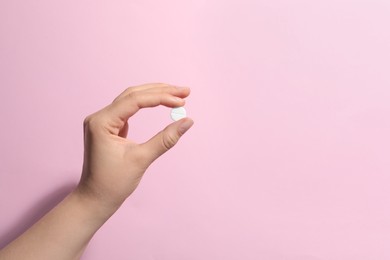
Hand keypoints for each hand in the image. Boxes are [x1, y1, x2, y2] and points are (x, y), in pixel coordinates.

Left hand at [76, 83, 193, 210]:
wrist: (95, 199)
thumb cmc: (113, 183)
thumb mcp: (142, 159)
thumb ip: (165, 139)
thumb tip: (187, 121)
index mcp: (101, 122)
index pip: (135, 100)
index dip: (161, 98)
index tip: (182, 101)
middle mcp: (99, 117)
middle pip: (133, 94)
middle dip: (160, 91)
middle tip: (185, 91)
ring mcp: (102, 121)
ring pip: (131, 100)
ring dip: (154, 95)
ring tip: (177, 95)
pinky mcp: (108, 127)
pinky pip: (129, 110)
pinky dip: (146, 106)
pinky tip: (160, 103)